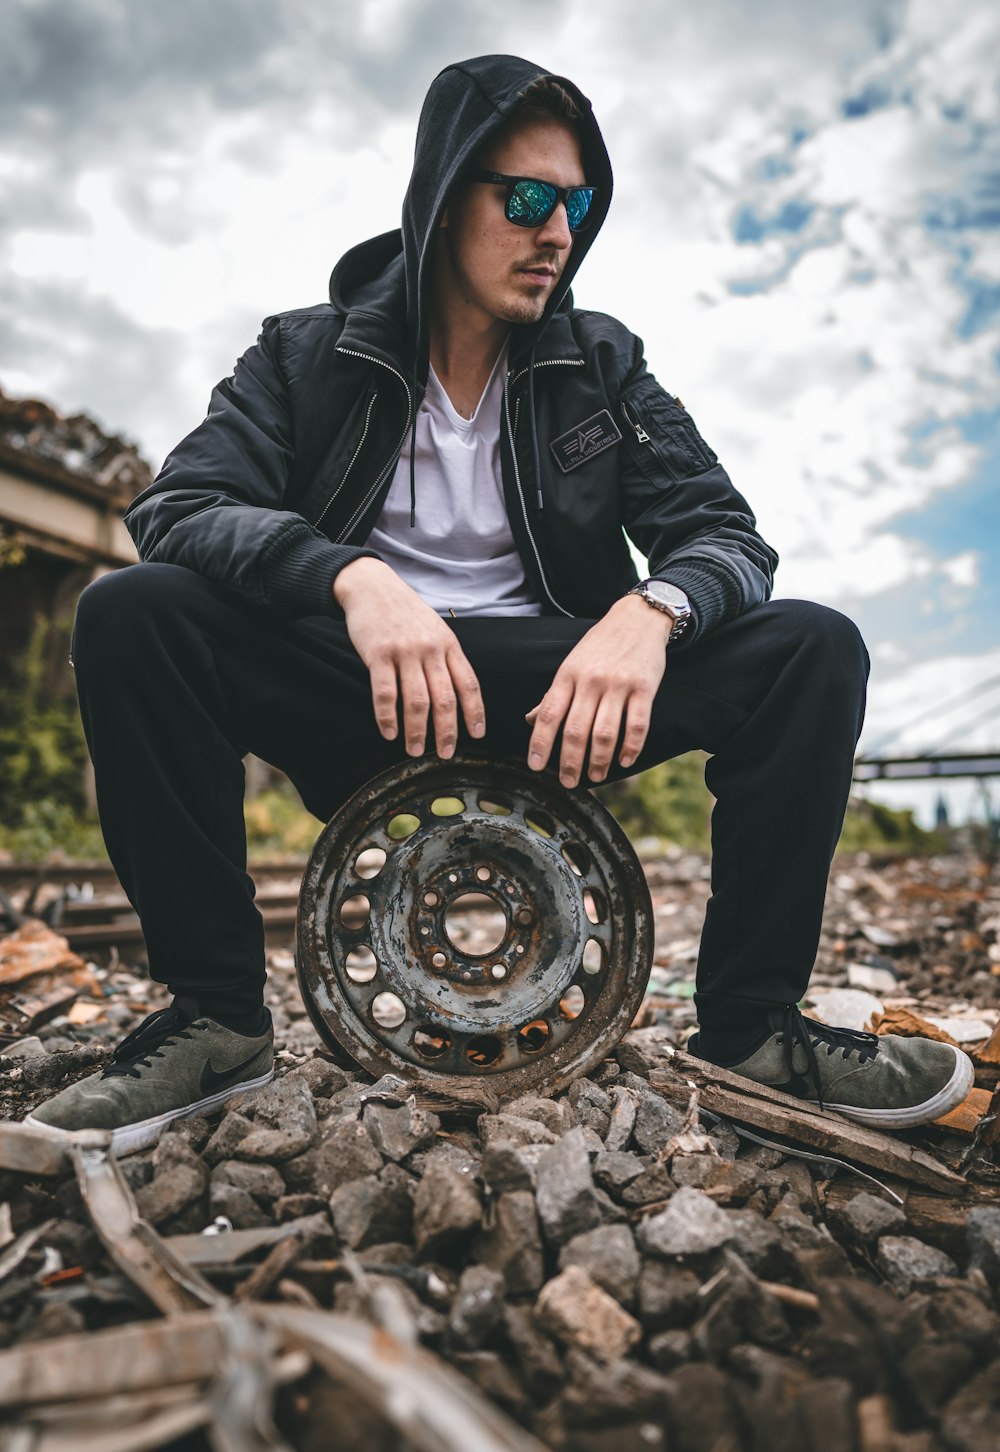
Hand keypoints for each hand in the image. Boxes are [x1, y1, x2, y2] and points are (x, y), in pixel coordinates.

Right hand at [334, 558, 485, 756]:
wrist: (372, 586)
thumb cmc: (405, 612)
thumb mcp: (435, 629)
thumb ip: (446, 657)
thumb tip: (458, 694)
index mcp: (449, 644)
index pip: (469, 684)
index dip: (475, 712)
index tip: (477, 735)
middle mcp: (430, 649)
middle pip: (445, 698)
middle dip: (447, 731)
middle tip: (445, 754)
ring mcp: (404, 652)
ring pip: (416, 701)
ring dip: (417, 731)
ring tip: (414, 751)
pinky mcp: (378, 654)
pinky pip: (385, 693)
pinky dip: (387, 717)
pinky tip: (389, 733)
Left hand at [525, 595, 670, 786]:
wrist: (637, 618)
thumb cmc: (600, 644)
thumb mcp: (571, 663)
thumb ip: (554, 694)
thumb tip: (531, 720)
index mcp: (568, 675)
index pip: (549, 714)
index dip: (540, 743)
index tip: (536, 766)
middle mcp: (591, 680)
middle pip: (576, 729)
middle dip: (570, 761)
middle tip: (567, 782)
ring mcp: (618, 684)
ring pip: (605, 732)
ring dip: (599, 760)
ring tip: (594, 776)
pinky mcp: (645, 687)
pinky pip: (637, 724)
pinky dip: (631, 747)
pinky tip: (624, 761)